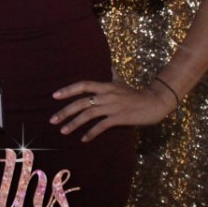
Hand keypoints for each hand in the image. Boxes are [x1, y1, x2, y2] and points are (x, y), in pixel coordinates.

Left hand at [50, 78, 174, 141]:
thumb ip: (113, 75)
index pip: (83, 85)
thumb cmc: (137, 93)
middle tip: (52, 120)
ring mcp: (113, 106)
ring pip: (89, 114)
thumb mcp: (122, 82)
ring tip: (63, 131)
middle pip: (81, 102)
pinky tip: (83, 139)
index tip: (54, 96)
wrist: (155, 102)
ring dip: (74, 123)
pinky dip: (91, 133)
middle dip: (65, 111)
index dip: (68, 89)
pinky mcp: (119, 118)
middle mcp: (107, 95)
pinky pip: (102, 126)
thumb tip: (109, 66)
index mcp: (105, 86)